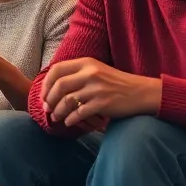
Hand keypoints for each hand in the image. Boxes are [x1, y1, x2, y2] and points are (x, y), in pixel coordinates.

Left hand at [41, 58, 161, 127]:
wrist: (141, 92)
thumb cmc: (116, 83)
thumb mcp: (96, 70)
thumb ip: (76, 74)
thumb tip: (52, 87)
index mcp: (86, 63)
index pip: (56, 70)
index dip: (46, 84)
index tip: (43, 95)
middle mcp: (90, 74)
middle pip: (59, 86)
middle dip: (49, 100)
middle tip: (47, 109)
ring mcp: (97, 89)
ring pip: (67, 101)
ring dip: (58, 111)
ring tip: (56, 117)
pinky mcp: (103, 103)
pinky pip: (79, 113)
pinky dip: (70, 119)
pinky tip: (69, 122)